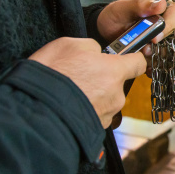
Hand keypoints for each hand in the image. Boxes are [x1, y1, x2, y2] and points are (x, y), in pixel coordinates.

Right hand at [28, 37, 145, 127]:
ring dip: (94, 95)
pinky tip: (69, 105)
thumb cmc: (53, 75)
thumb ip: (92, 46)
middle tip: (81, 75)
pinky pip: (95, 115)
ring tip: (71, 92)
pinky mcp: (95, 130)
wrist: (36, 112)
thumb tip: (97, 52)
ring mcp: (107, 115)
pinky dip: (86, 110)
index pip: (138, 63)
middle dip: (103, 79)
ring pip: (106, 100)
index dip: (131, 58)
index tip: (123, 57)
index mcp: (114, 71)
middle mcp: (116, 95)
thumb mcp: (69, 44)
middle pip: (118, 83)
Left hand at [97, 0, 174, 75]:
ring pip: (169, 50)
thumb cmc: (116, 13)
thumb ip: (142, 5)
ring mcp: (161, 40)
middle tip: (146, 48)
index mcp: (162, 9)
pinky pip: (160, 61)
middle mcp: (165, 24)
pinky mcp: (154, 53)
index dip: (170, 26)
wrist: (104, 29)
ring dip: (157, 55)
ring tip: (142, 54)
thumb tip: (162, 4)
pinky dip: (153, 66)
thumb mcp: (125, 7)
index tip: (155, 37)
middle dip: (162, 44)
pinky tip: (145, 67)